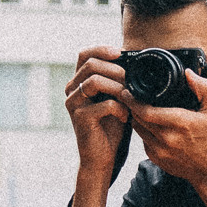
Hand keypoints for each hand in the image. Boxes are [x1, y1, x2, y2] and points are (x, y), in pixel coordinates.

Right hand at [64, 46, 131, 176]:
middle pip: (90, 64)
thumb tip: (134, 60)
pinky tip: (126, 117)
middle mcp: (71, 90)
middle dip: (115, 69)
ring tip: (129, 98)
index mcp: (78, 82)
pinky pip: (104, 104)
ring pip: (95, 81)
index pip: (84, 55)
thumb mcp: (116, 98)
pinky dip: (120, 109)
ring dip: (117, 87)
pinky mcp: (80, 118)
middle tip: (131, 80)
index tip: (121, 53)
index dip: (102, 49)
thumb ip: (118, 80)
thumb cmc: (110, 126)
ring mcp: (73, 103)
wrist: (101, 157)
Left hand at [129, 68, 206, 186]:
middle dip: (131, 106)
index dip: (133, 101)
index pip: (146, 111)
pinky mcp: (155, 158)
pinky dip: (143, 130)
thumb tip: (188, 73)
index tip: (127, 92)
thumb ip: (204, 88)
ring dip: (135, 118)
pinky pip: (142, 140)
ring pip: (138, 129)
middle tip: (128, 96)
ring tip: (137, 108)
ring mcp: (160, 150)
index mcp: (180, 123)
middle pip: (138, 118)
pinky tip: (148, 124)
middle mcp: (168, 138)